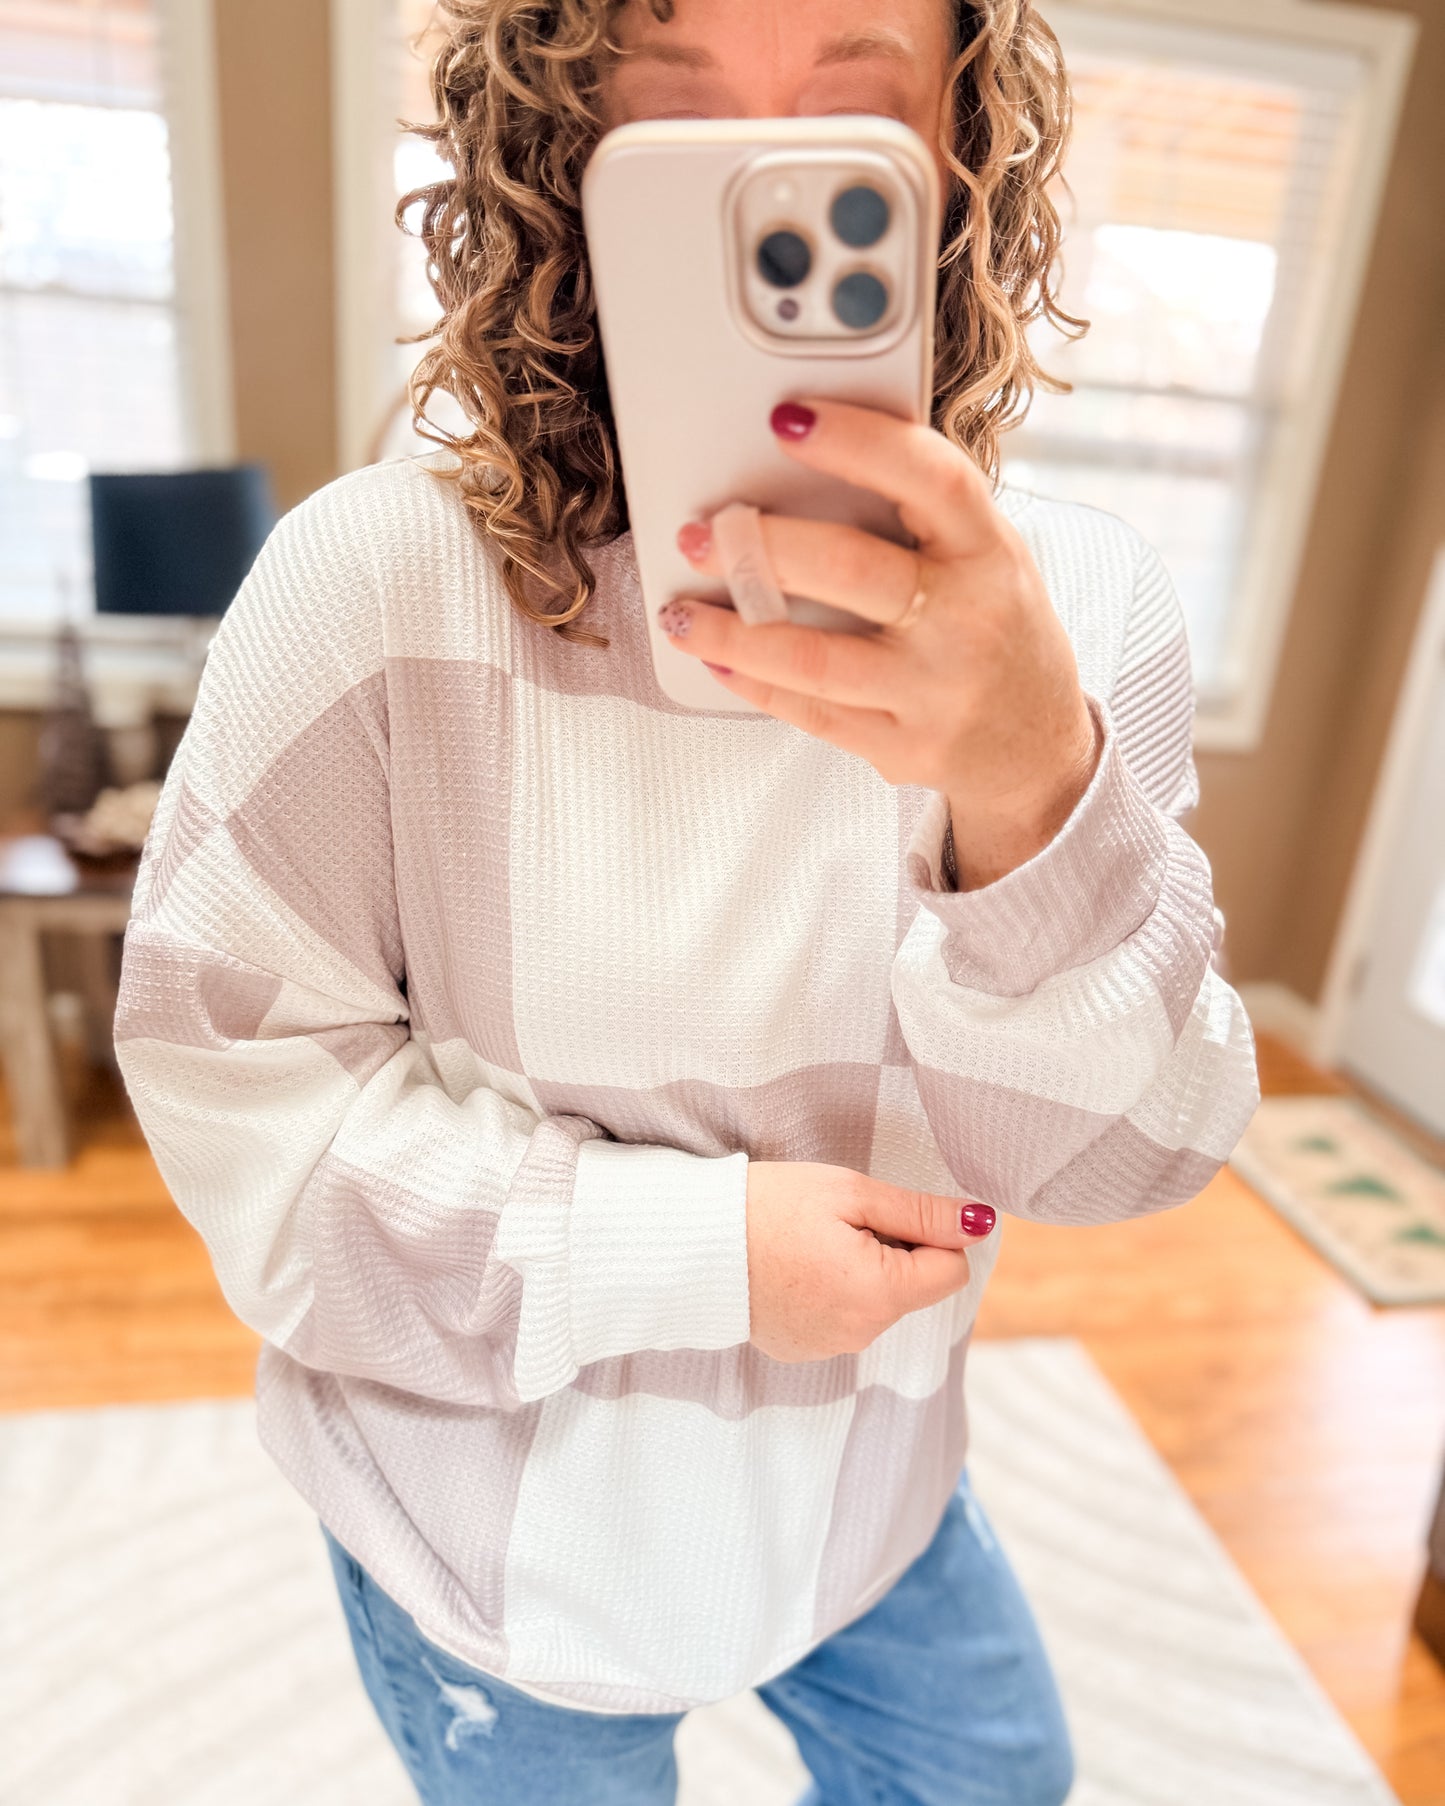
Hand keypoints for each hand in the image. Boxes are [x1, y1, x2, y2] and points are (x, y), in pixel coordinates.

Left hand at [660, 398, 1101, 888]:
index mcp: (990, 552)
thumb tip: (811, 450)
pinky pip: (809, 712)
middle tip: (702, 532)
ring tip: (680, 611)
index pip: (930, 479)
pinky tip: (716, 656)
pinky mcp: (901, 747)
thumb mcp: (987, 555)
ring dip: (730, 630)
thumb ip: (922, 513)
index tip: (789, 420)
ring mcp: (934, 692)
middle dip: (761, 547)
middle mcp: (967, 621)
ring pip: (812, 656)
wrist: (1036, 744)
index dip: (858, 442)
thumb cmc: (995, 626)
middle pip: (849, 569)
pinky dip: (752, 680)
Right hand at [745, 1159, 995, 1362]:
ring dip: (862, 1273)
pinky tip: (794, 1269)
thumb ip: (921, 1212)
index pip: (950, 1271)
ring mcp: (830, 1347)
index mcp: (880, 1293)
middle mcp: (862, 1332)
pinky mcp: (803, 1350)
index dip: (929, 1234)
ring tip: (809, 1245)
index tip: (887, 1213)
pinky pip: (842, 1319)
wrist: (692, 1244)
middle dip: (893, 1253)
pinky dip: (831, 1293)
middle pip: (912, 1289)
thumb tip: (979, 1223)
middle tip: (838, 1222)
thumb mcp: (850, 1192)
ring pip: (877, 1304)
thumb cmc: (769, 1206)